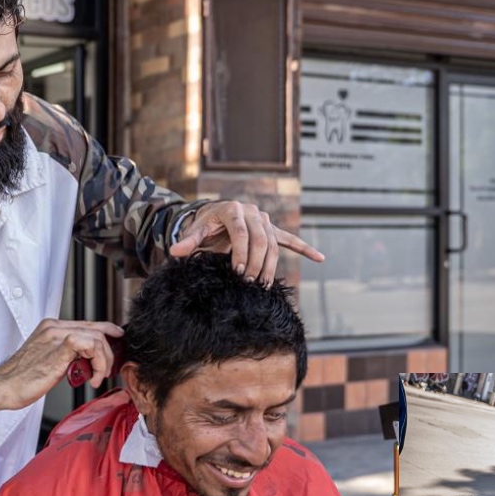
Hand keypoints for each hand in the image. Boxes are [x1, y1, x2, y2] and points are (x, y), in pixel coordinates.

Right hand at [0, 319, 123, 409]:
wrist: (3, 386)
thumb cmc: (21, 378)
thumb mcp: (47, 360)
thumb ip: (66, 353)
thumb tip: (86, 359)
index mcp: (51, 327)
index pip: (87, 324)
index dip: (106, 332)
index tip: (117, 340)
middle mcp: (54, 327)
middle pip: (96, 329)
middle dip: (109, 352)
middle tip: (106, 370)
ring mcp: (56, 336)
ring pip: (97, 337)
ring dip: (104, 360)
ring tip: (97, 377)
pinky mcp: (59, 349)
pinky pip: (90, 345)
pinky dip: (98, 362)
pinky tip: (92, 376)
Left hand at [169, 201, 323, 285]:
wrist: (215, 215)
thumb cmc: (205, 224)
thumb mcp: (195, 231)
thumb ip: (188, 241)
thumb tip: (174, 253)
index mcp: (232, 210)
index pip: (241, 232)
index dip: (240, 252)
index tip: (238, 271)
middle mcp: (252, 212)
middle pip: (260, 239)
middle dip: (256, 263)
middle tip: (250, 282)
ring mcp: (264, 220)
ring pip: (273, 244)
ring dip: (271, 265)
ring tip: (264, 285)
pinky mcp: (271, 229)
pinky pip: (289, 239)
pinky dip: (304, 248)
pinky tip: (319, 258)